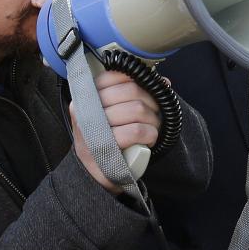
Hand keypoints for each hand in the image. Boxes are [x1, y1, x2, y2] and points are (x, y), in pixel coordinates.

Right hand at [68, 69, 160, 193]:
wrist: (95, 173)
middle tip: (154, 115)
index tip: (146, 95)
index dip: (137, 82)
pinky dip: (150, 134)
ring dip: (153, 120)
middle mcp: (85, 108)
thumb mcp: (113, 113)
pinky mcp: (104, 145)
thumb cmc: (108, 138)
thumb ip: (132, 95)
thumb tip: (163, 82)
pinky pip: (137, 130)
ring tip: (152, 128)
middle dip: (151, 103)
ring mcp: (93, 127)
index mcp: (87, 95)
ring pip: (137, 109)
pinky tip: (149, 139)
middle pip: (131, 91)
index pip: (115, 76)